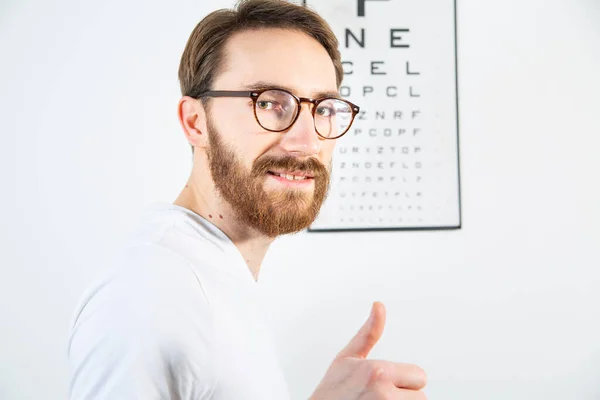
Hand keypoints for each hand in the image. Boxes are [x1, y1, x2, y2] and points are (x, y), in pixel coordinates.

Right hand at [309, 301, 426, 398]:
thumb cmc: (331, 390)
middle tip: (382, 395)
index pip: (420, 376)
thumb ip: (369, 333)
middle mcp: (384, 394)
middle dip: (404, 395)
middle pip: (420, 396)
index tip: (388, 382)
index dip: (406, 379)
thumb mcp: (347, 356)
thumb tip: (379, 306)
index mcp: (378, 371)